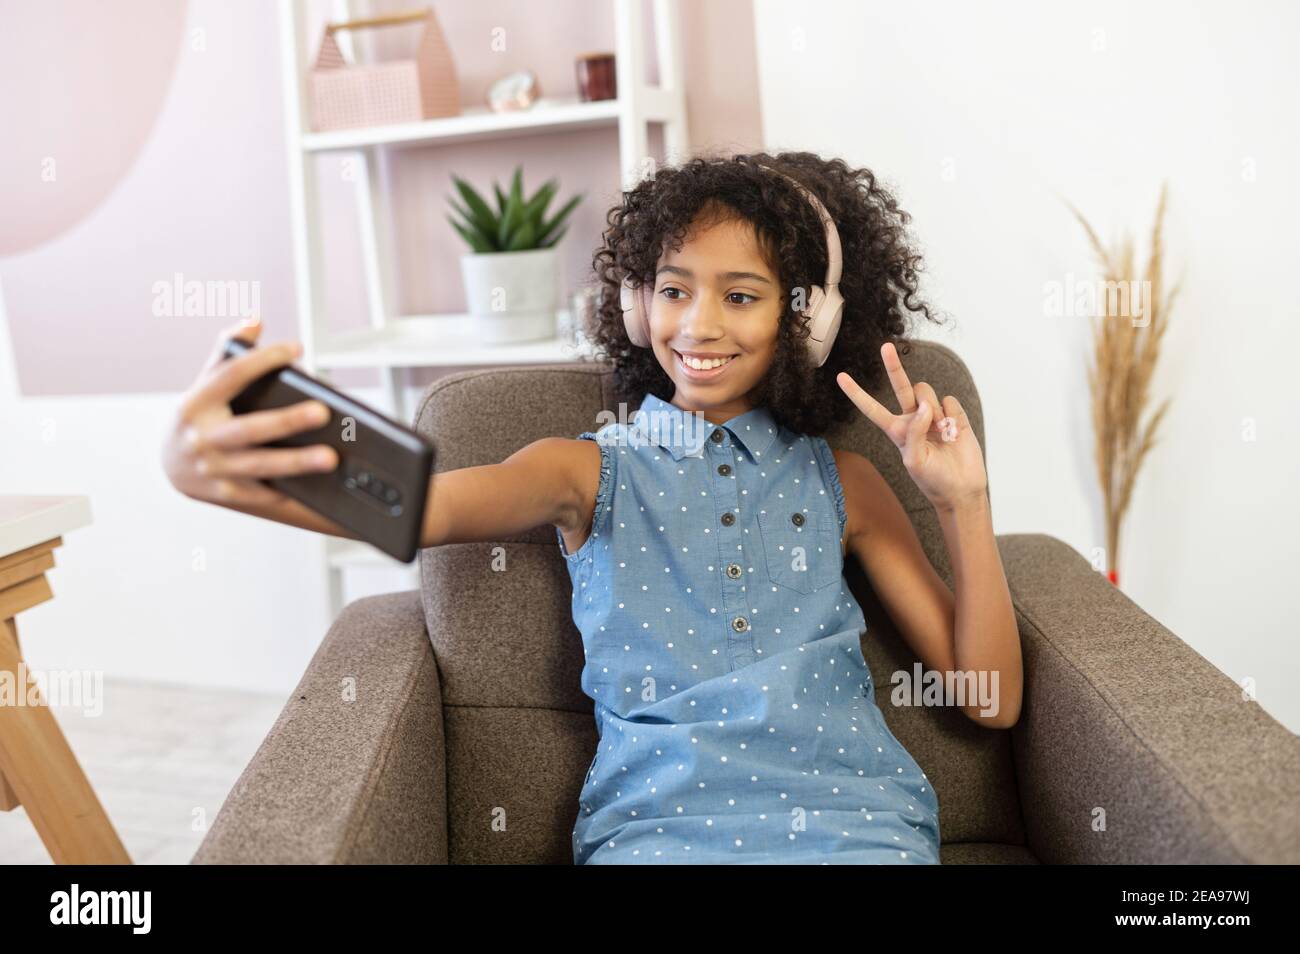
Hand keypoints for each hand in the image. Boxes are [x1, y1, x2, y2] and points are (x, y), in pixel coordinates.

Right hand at [161, 316, 338, 508]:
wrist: (172, 465)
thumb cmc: (200, 415)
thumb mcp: (206, 383)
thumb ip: (229, 352)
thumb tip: (255, 319)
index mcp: (197, 402)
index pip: (230, 375)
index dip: (262, 360)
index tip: (297, 348)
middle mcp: (201, 436)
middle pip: (249, 428)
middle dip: (287, 420)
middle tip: (323, 411)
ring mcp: (211, 468)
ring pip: (259, 465)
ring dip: (296, 462)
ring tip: (331, 457)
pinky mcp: (223, 494)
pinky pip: (259, 494)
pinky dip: (286, 490)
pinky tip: (317, 485)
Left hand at [836, 342, 987, 510]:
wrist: (961, 488)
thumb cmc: (933, 480)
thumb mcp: (914, 461)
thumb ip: (914, 432)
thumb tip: (923, 406)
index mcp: (897, 431)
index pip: (872, 409)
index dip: (857, 394)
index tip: (840, 376)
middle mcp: (913, 419)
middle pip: (900, 386)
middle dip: (893, 366)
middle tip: (886, 346)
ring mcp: (934, 415)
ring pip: (927, 393)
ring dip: (932, 410)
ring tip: (940, 432)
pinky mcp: (954, 414)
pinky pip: (949, 401)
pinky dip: (951, 415)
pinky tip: (954, 431)